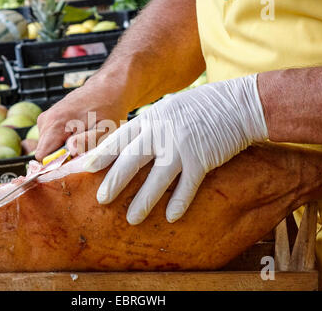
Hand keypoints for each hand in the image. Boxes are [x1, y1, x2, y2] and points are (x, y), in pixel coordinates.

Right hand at [35, 78, 129, 160]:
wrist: (108, 89)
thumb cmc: (109, 109)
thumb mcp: (104, 131)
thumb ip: (87, 142)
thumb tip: (69, 151)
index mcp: (55, 124)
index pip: (42, 157)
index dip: (58, 164)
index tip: (74, 159)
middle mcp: (46, 120)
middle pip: (45, 152)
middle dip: (62, 156)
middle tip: (83, 147)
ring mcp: (46, 118)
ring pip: (48, 146)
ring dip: (64, 148)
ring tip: (83, 136)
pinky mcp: (50, 118)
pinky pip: (51, 138)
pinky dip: (64, 140)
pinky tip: (79, 131)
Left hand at [83, 74, 268, 224]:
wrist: (235, 103)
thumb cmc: (199, 107)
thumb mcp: (167, 109)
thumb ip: (148, 126)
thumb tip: (127, 142)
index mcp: (150, 119)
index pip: (119, 138)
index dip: (101, 154)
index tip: (85, 168)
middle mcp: (161, 132)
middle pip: (131, 160)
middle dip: (114, 181)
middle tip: (101, 200)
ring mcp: (181, 146)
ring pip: (157, 178)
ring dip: (143, 200)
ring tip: (131, 218)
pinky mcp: (202, 159)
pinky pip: (187, 185)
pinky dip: (179, 202)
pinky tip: (171, 217)